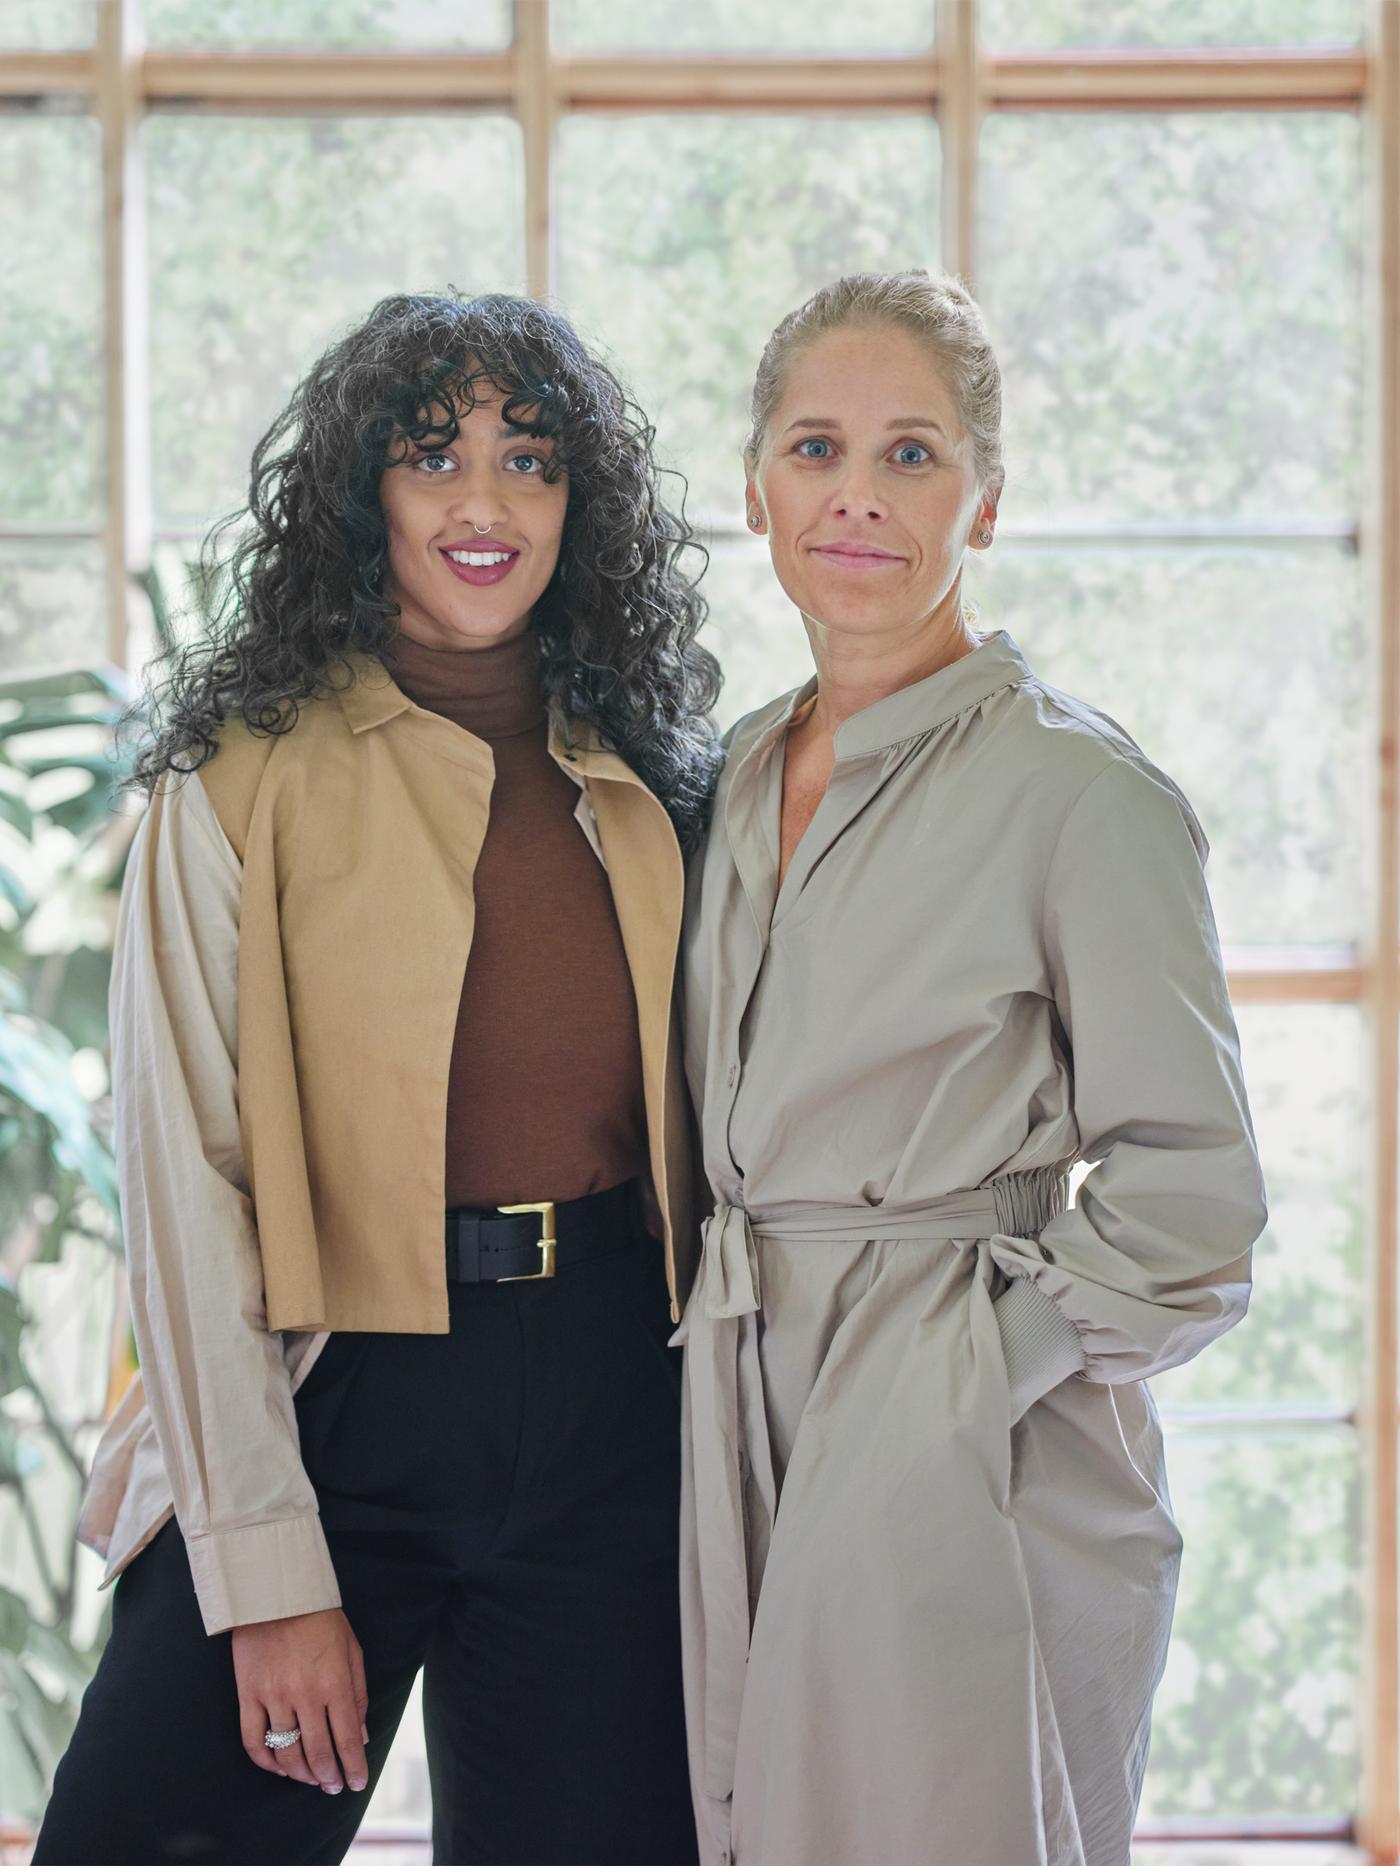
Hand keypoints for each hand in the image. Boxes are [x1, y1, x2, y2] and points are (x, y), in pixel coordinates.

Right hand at [232, 1607, 369, 1793]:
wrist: (276, 1593)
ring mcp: (273, 1696)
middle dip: (328, 1777)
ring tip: (311, 1779)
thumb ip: (358, 1694)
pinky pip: (253, 1741)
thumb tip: (360, 1736)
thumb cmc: (320, 1620)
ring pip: (286, 1753)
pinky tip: (279, 1767)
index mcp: (335, 1682)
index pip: (348, 1739)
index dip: (354, 1768)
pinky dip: (265, 1762)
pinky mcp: (248, 1695)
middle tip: (333, 1787)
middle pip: (317, 1752)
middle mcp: (305, 1694)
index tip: (357, 1784)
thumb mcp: (351, 1650)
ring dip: (300, 1774)